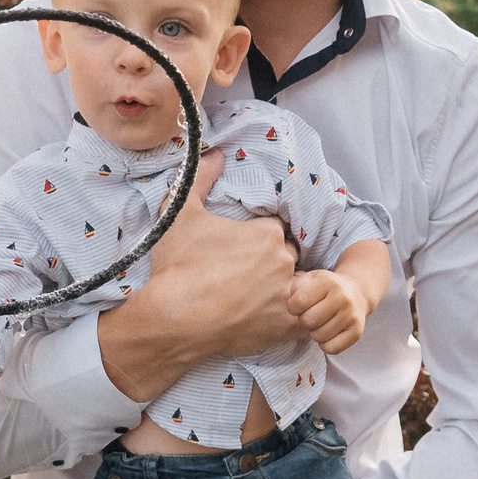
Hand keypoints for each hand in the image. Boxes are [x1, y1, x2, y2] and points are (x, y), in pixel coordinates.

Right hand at [148, 150, 303, 354]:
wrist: (172, 321)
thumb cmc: (177, 268)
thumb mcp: (181, 214)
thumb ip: (200, 178)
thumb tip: (215, 153)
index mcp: (267, 232)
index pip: (277, 228)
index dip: (262, 236)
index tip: (245, 247)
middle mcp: (283, 260)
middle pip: (289, 254)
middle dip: (274, 260)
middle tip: (248, 272)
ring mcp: (286, 294)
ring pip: (297, 285)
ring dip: (285, 288)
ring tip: (261, 296)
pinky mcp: (285, 325)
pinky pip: (305, 317)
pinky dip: (295, 316)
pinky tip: (278, 316)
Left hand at [288, 268, 371, 354]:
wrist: (356, 294)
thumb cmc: (326, 289)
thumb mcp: (310, 279)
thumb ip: (296, 288)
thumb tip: (294, 306)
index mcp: (327, 282)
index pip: (298, 303)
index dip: (293, 307)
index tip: (299, 306)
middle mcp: (342, 297)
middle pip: (308, 321)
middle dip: (304, 320)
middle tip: (310, 315)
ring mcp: (351, 315)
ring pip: (318, 337)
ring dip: (314, 333)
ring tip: (319, 323)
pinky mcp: (357, 332)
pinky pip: (331, 349)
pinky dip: (325, 345)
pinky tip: (327, 333)